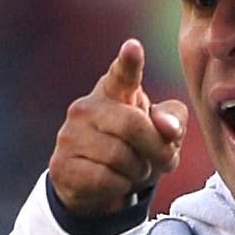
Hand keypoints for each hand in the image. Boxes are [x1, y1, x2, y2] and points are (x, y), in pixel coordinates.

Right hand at [49, 40, 185, 216]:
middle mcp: (87, 107)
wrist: (96, 185)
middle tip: (162, 160)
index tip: (134, 47)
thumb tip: (169, 129)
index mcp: (114, 90)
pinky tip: (116, 182)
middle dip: (156, 149)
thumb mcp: (161, 133)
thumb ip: (173, 121)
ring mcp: (70, 135)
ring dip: (138, 172)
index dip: (129, 62)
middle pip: (133, 125)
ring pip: (119, 156)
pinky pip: (104, 179)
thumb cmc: (134, 149)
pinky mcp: (62, 165)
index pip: (122, 74)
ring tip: (134, 171)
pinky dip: (120, 187)